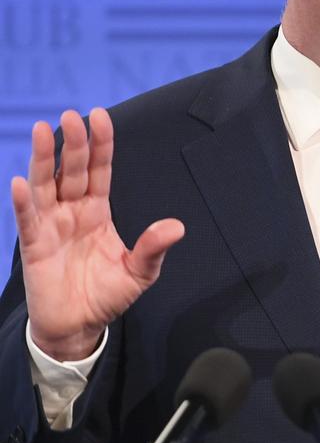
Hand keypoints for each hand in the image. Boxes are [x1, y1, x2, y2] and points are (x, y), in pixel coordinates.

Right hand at [11, 108, 184, 360]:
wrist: (80, 326)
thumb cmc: (107, 295)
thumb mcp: (139, 272)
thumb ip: (153, 248)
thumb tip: (177, 226)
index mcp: (97, 210)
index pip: (98, 170)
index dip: (100, 145)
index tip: (100, 116)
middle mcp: (72, 211)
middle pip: (71, 170)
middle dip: (73, 143)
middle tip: (72, 116)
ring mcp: (51, 226)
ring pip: (45, 185)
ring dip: (43, 159)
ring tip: (42, 130)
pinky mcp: (35, 246)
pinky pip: (28, 221)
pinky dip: (23, 202)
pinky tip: (20, 183)